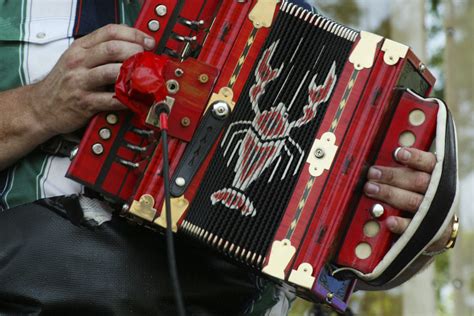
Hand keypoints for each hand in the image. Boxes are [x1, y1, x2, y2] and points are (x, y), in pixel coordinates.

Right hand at [29, 24, 154, 135]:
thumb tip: (133, 46)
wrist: (41, 107)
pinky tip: (136, 99)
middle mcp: (79, 62)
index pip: (110, 32)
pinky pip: (111, 99)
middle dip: (135, 52)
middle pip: (113, 48)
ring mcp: (81, 82)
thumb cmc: (64, 82)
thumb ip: (99, 51)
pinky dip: (127, 99)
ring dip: (133, 74)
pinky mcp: (85, 103)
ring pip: (112, 72)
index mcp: (80, 47)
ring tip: (144, 78)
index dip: (134, 34)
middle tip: (146, 60)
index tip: (148, 42)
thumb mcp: (76, 59)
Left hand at [364, 147, 451, 251]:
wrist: (439, 227)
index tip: (398, 153)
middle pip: (417, 181)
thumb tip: (378, 159)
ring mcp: (432, 212)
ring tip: (370, 189)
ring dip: (390, 194)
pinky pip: (412, 226)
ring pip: (412, 201)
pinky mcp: (425, 230)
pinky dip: (400, 224)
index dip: (414, 158)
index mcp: (437, 175)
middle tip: (372, 173)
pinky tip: (389, 221)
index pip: (429, 163)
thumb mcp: (418, 177)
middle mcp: (438, 192)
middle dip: (392, 176)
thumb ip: (404, 168)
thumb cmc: (421, 194)